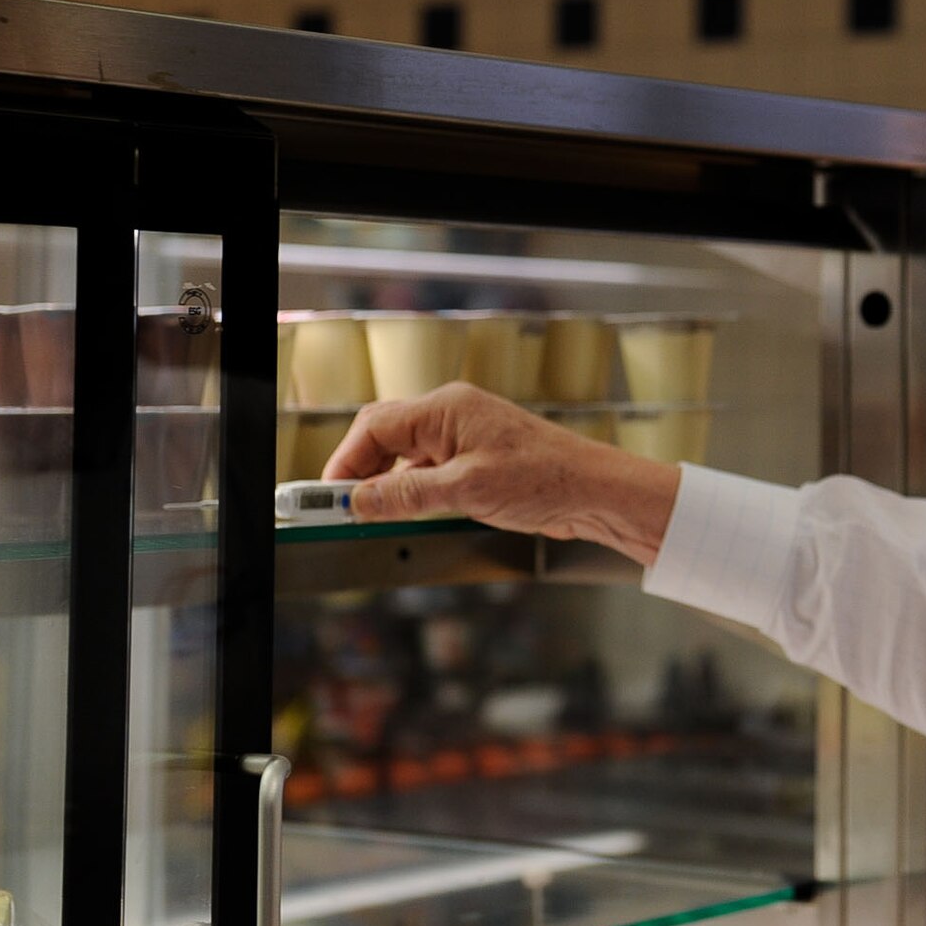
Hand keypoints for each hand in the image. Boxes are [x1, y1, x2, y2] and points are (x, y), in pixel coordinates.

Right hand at [322, 382, 680, 565]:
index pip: (375, 426)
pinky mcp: (478, 457)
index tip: (329, 497)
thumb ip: (408, 494)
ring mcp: (466, 435)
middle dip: (361, 471)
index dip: (346, 462)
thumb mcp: (467, 491)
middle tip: (343, 509)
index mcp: (446, 409)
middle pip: (385, 435)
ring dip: (386, 482)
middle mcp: (453, 415)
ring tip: (373, 515)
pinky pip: (430, 467)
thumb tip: (361, 500)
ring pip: (406, 453)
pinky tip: (409, 512)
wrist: (597, 491)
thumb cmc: (546, 479)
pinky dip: (412, 489)